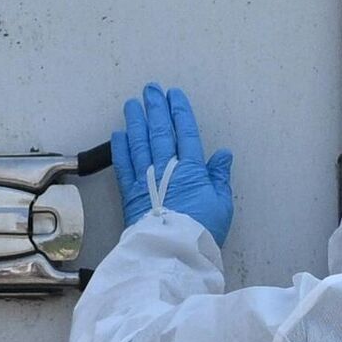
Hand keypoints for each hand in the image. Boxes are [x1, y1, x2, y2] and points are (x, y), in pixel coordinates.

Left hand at [110, 84, 233, 246]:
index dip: (180, 112)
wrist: (172, 252)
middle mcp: (166, 168)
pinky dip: (120, 147)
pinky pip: (123, 164)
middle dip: (156, 108)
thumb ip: (219, 177)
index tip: (174, 95)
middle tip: (151, 89)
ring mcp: (145, 178)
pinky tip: (118, 133)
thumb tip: (223, 154)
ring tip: (133, 104)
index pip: (186, 132)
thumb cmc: (202, 230)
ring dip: (136, 121)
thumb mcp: (221, 204)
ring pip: (139, 142)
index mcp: (191, 169)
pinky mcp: (129, 192)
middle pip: (160, 131)